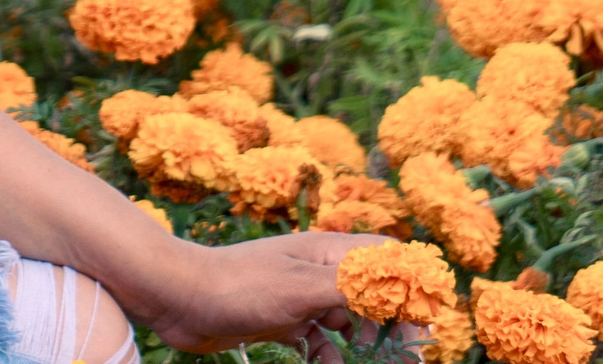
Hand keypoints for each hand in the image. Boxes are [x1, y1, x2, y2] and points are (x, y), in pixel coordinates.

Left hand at [136, 231, 390, 354]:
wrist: (180, 299)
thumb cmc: (240, 287)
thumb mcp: (302, 288)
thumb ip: (354, 286)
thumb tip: (404, 285)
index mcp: (328, 251)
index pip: (387, 260)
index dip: (411, 288)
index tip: (422, 325)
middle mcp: (317, 269)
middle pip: (373, 293)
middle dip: (392, 326)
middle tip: (403, 359)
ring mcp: (299, 295)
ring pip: (348, 321)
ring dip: (365, 346)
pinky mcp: (281, 320)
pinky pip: (319, 342)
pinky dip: (329, 357)